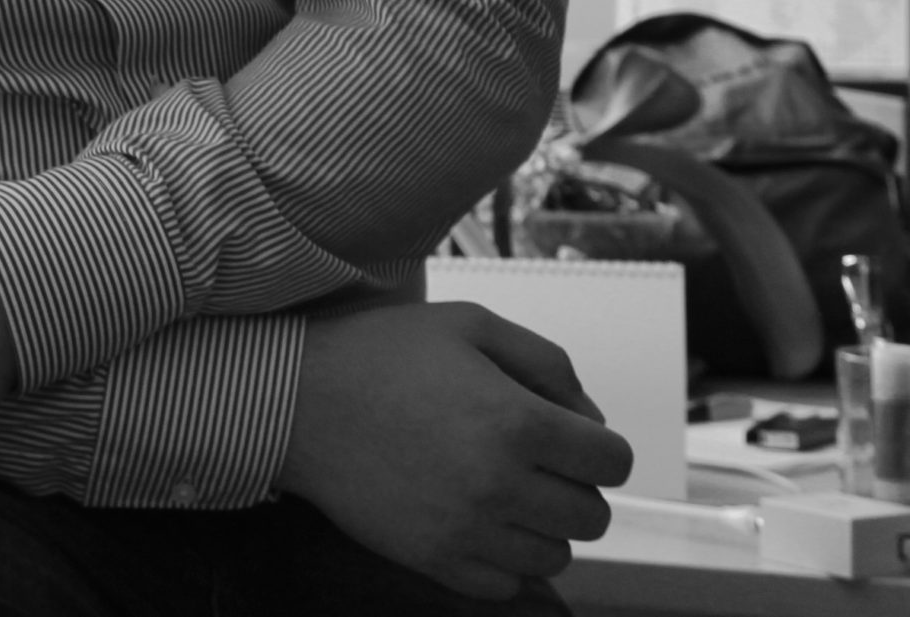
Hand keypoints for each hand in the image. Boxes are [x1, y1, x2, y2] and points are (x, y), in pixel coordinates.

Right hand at [276, 301, 631, 600]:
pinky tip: (478, 522)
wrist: (296, 401)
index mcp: (517, 421)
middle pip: (592, 517)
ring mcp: (465, 530)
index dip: (602, 448)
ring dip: (544, 528)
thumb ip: (547, 361)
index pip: (613, 463)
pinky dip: (505, 560)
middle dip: (577, 488)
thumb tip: (591, 418)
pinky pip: (505, 585)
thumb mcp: (469, 324)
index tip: (575, 439)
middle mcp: (499, 484)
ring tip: (508, 494)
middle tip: (539, 465)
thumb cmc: (382, 353)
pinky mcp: (433, 560)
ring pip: (555, 557)